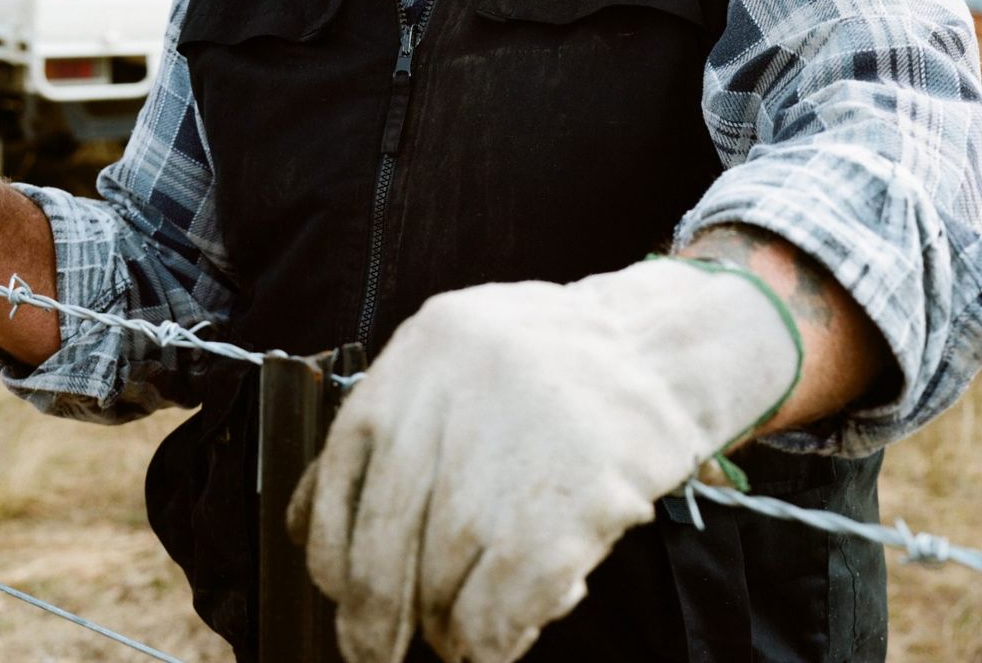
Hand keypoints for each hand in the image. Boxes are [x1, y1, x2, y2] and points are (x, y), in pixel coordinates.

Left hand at [289, 258, 799, 662]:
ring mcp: (507, 457)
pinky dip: (492, 639)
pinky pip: (495, 614)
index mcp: (423, 349)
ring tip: (468, 622)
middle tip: (374, 648)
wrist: (667, 350)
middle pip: (380, 547)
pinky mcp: (561, 511)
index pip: (340, 471)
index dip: (329, 550)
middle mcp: (453, 397)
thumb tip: (314, 521)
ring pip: (438, 589)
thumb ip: (399, 418)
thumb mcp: (464, 352)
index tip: (336, 589)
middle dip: (372, 618)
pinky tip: (506, 629)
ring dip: (446, 626)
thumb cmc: (560, 360)